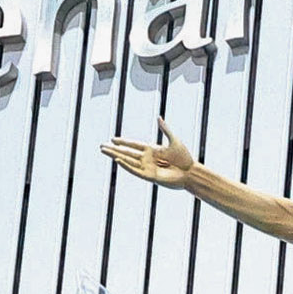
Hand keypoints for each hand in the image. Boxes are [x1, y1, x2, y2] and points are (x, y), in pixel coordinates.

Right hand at [97, 127, 228, 199]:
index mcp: (152, 150)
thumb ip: (165, 130)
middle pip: (127, 153)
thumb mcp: (174, 140)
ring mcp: (147, 167)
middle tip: (102, 146)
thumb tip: (159, 118)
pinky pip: (135, 170)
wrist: (190, 172)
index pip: (134, 145)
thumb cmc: (185, 158)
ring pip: (128, 161)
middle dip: (115, 150)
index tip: (113, 139)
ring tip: (105, 152)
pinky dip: (126, 165)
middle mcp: (147, 159)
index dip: (124, 142)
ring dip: (116, 156)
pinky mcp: (150, 176)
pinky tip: (118, 160)